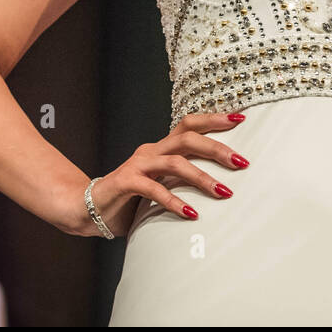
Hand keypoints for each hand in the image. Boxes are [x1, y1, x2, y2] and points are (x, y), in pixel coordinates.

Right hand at [86, 112, 247, 237]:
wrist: (89, 209)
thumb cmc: (131, 199)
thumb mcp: (163, 186)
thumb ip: (184, 182)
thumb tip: (224, 188)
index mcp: (161, 147)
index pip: (190, 123)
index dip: (214, 119)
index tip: (241, 118)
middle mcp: (151, 150)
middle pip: (188, 138)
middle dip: (217, 149)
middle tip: (242, 162)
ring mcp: (138, 165)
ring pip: (175, 162)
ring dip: (202, 177)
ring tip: (224, 192)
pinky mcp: (126, 182)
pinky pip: (154, 189)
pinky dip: (175, 201)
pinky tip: (191, 213)